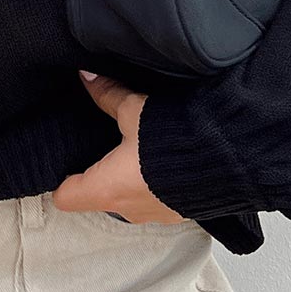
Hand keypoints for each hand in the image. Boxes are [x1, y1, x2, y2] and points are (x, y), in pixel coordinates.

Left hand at [54, 68, 193, 225]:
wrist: (229, 159)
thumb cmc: (174, 140)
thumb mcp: (135, 110)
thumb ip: (108, 95)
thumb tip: (87, 77)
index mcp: (106, 188)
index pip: (66, 197)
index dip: (60, 179)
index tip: (63, 158)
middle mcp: (127, 209)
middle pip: (96, 197)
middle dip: (98, 172)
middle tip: (99, 143)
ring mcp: (155, 214)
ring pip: (127, 197)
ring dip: (128, 176)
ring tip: (134, 146)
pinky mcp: (178, 210)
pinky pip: (154, 197)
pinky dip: (153, 180)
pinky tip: (162, 156)